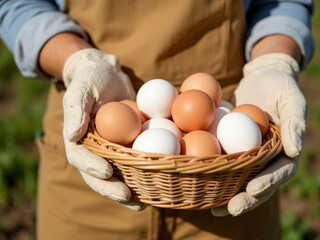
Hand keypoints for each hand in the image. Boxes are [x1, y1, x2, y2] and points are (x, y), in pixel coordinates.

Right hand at [62, 48, 144, 210]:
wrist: (110, 75)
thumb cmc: (92, 79)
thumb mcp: (81, 88)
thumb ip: (75, 109)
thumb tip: (72, 135)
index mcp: (78, 139)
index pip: (80, 158)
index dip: (91, 167)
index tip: (106, 172)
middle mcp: (94, 150)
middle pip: (99, 175)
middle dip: (112, 188)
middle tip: (127, 196)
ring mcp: (112, 150)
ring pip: (119, 174)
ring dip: (130, 190)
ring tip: (144, 203)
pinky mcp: (129, 146)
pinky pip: (136, 162)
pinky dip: (146, 173)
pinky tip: (160, 183)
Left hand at [211, 53, 306, 215]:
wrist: (260, 77)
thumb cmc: (280, 85)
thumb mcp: (291, 99)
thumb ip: (294, 123)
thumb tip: (294, 150)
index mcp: (282, 151)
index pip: (278, 172)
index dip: (267, 183)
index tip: (252, 191)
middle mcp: (264, 157)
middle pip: (256, 183)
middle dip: (244, 199)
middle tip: (228, 210)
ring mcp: (246, 153)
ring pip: (236, 178)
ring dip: (224, 194)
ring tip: (210, 207)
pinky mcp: (230, 145)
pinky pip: (221, 160)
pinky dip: (209, 171)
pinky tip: (195, 180)